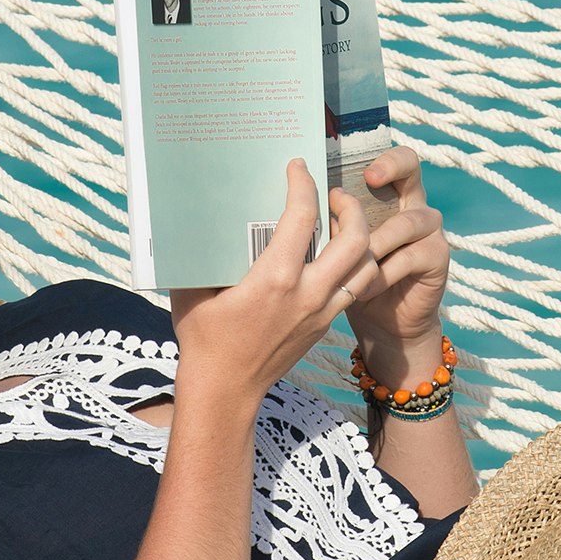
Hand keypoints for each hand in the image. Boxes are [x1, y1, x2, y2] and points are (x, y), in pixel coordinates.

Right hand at [169, 161, 384, 404]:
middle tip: (333, 195)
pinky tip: (335, 255)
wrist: (225, 392)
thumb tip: (199, 216)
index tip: (298, 167)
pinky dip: (354, 266)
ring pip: (366, 266)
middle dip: (351, 208)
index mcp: (275, 279)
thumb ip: (205, 252)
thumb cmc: (203, 340)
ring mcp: (322, 313)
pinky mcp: (325, 327)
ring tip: (342, 223)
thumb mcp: (194, 289)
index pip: (301, 217)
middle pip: (355, 239)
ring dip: (361, 238)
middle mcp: (307, 294)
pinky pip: (354, 289)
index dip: (303, 184)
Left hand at [340, 145, 449, 378]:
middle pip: (411, 167)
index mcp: (387, 195)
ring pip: (404, 222)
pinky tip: (362, 290)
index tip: (359, 169)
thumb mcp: (335, 247)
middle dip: (390, 166)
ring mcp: (429, 230)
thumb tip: (296, 201)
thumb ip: (329, 223)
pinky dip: (381, 275)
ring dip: (374, 243)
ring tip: (349, 265)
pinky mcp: (437, 257)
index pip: (390, 159)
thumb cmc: (352, 279)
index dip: (380, 157)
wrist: (383, 323)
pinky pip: (407, 258)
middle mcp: (412, 204)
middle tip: (369, 178)